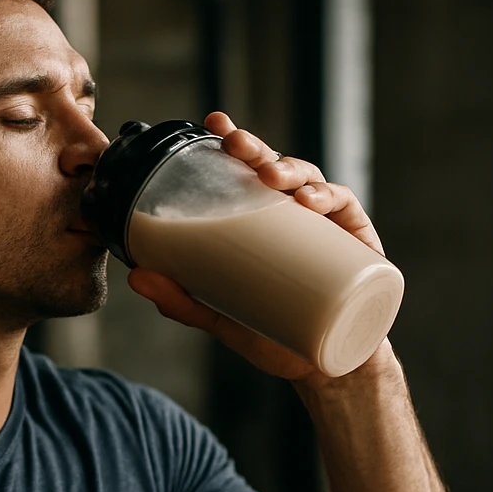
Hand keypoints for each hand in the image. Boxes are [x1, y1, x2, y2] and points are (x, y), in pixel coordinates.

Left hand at [127, 111, 386, 382]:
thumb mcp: (223, 317)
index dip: (235, 142)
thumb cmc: (277, 335)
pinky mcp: (358, 241)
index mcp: (266, 222)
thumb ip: (183, 300)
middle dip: (256, 148)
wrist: (325, 368)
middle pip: (276, 168)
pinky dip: (328, 197)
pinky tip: (309, 201)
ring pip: (310, 180)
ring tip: (270, 175)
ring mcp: (328, 225)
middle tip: (235, 144)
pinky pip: (345, 207)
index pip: (249, 173)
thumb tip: (135, 277)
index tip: (215, 123)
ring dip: (290, 169)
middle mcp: (296, 215)